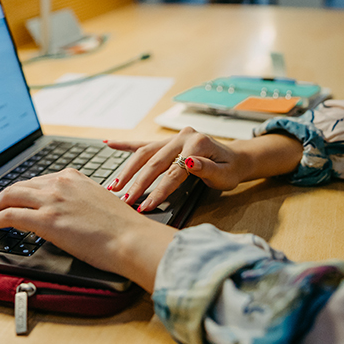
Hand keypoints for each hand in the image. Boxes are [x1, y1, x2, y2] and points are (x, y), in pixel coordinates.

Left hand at [0, 169, 174, 291]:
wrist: (130, 237)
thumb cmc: (122, 227)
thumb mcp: (98, 202)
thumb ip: (78, 200)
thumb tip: (66, 211)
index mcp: (73, 177)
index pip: (38, 180)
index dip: (22, 191)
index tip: (14, 198)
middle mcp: (60, 183)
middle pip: (20, 186)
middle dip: (3, 196)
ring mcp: (52, 199)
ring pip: (11, 196)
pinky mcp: (46, 219)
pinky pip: (10, 215)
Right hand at [107, 128, 304, 212]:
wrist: (234, 158)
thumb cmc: (230, 170)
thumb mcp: (225, 175)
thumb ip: (208, 169)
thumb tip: (190, 163)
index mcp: (197, 144)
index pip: (173, 172)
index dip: (159, 190)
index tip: (146, 206)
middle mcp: (182, 137)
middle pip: (154, 162)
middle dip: (138, 183)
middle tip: (124, 200)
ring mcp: (172, 138)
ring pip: (144, 153)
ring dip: (128, 169)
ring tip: (115, 185)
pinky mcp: (166, 141)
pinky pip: (143, 143)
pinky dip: (125, 144)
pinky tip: (109, 144)